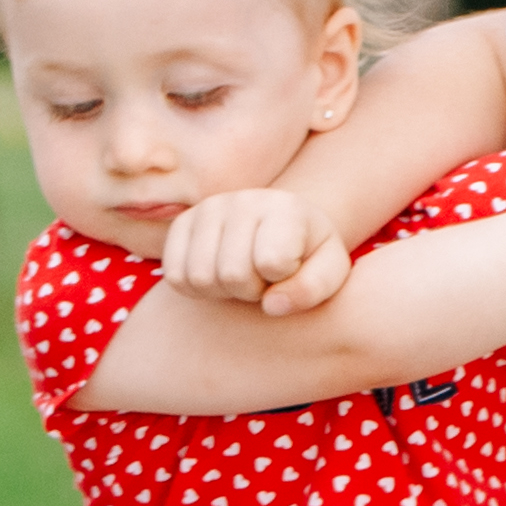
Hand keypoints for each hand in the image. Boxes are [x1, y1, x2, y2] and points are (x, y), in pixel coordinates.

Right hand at [165, 185, 352, 315]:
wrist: (279, 230)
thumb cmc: (308, 254)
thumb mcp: (330, 271)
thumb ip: (312, 289)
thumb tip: (272, 305)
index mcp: (286, 208)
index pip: (272, 262)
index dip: (282, 282)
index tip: (290, 271)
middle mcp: (243, 200)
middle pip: (233, 275)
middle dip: (252, 291)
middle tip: (265, 279)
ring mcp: (208, 208)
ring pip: (200, 277)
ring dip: (224, 292)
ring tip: (244, 276)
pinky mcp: (181, 223)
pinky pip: (175, 276)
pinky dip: (197, 289)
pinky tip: (220, 277)